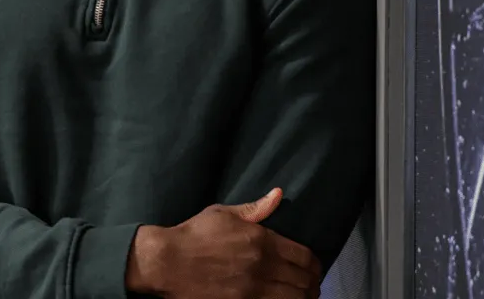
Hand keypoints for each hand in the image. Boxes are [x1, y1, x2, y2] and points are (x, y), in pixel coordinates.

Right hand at [127, 188, 321, 298]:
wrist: (168, 262)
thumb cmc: (193, 235)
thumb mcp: (222, 214)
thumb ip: (254, 208)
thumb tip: (278, 194)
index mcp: (261, 241)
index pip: (305, 256)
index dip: (314, 264)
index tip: (313, 267)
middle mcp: (263, 266)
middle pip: (304, 280)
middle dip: (312, 283)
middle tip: (311, 284)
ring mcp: (255, 290)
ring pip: (296, 298)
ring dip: (304, 297)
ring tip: (303, 296)